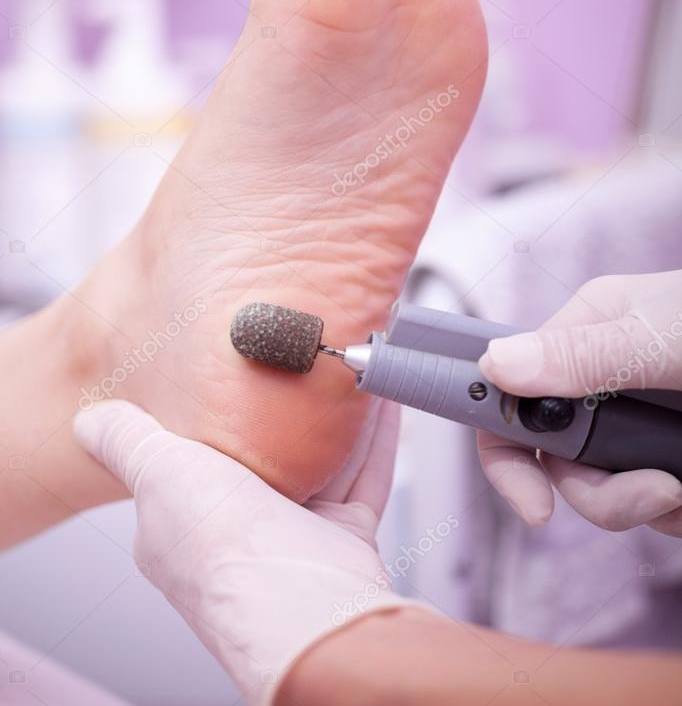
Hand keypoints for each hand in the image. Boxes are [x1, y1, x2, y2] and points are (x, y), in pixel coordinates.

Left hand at [74, 398, 408, 704]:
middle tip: (294, 364)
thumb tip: (90, 421)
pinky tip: (376, 403)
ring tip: (340, 369)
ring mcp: (295, 539)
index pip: (190, 463)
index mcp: (184, 527)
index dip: (208, 420)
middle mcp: (241, 536)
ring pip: (319, 465)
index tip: (228, 377)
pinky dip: (372, 441)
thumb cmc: (226, 552)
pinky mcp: (343, 541)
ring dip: (333, 421)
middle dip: (281, 416)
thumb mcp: (157, 473)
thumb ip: (127, 442)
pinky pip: (363, 479)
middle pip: (264, 460)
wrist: (303, 605)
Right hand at [477, 270, 681, 536]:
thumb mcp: (665, 340)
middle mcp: (606, 376)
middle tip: (663, 493)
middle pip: (562, 461)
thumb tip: (495, 368)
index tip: (536, 508)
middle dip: (606, 494)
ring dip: (654, 505)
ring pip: (612, 491)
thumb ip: (585, 357)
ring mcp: (644, 419)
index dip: (508, 454)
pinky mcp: (677, 452)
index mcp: (588, 332)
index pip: (510, 394)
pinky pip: (661, 504)